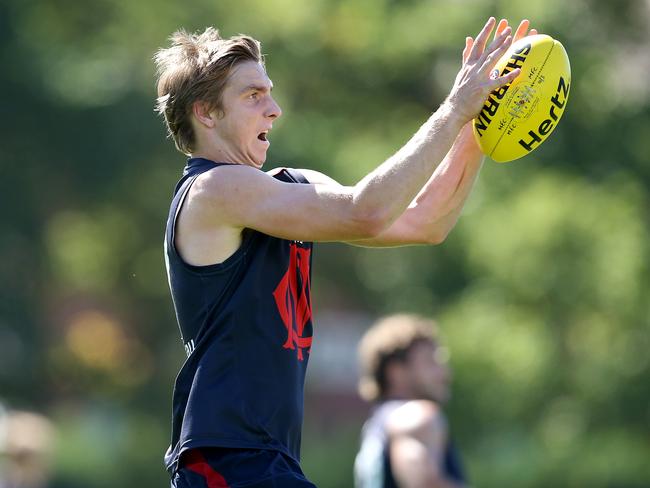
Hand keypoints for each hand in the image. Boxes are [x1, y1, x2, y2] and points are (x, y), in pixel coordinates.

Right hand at [457, 19, 537, 145]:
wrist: (454, 110)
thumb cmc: (460, 94)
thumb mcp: (462, 72)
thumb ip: (466, 55)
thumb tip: (468, 39)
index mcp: (469, 65)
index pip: (478, 44)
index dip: (485, 31)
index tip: (492, 21)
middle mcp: (473, 70)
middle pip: (486, 50)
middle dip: (497, 38)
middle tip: (507, 28)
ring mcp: (478, 79)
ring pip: (491, 61)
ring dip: (501, 50)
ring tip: (511, 40)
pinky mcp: (483, 90)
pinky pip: (497, 82)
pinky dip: (508, 77)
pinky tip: (518, 72)